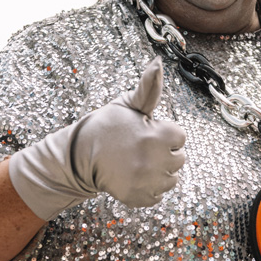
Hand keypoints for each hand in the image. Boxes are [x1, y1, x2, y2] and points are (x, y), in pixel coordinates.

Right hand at [9, 57, 185, 219]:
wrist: (80, 155)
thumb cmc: (107, 126)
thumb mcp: (128, 104)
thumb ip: (149, 87)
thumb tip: (158, 62)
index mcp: (157, 135)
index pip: (180, 137)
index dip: (163, 132)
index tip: (146, 131)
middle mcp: (155, 161)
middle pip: (178, 159)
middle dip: (163, 152)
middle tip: (139, 147)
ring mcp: (147, 182)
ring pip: (171, 178)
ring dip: (158, 172)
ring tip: (137, 162)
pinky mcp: (139, 198)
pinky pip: (158, 195)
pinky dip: (149, 189)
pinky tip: (134, 177)